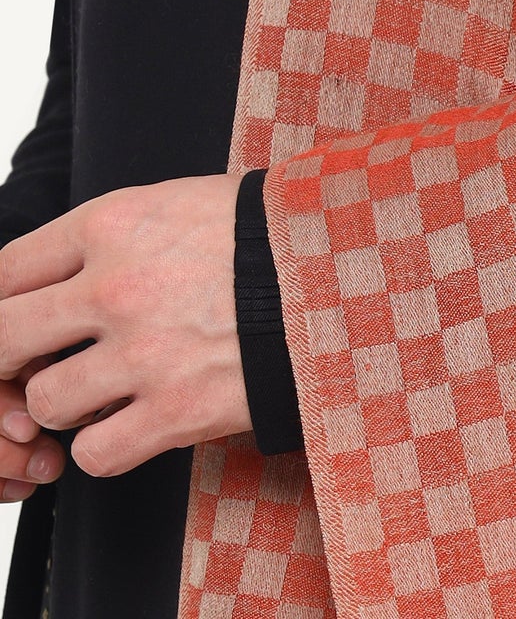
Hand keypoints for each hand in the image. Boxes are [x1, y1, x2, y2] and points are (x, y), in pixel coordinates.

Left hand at [0, 174, 251, 477]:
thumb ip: (115, 234)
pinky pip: (95, 454)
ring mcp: (143, 352)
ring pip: (45, 402)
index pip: (7, 270)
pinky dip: (104, 448)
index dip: (1, 301)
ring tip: (96, 395)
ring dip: (63, 406)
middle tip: (31, 365)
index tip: (15, 316)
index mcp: (113, 224)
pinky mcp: (176, 411)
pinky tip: (129, 424)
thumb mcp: (179, 202)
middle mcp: (115, 286)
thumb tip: (62, 270)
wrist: (340, 270)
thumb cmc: (266, 232)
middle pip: (4, 337)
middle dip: (9, 358)